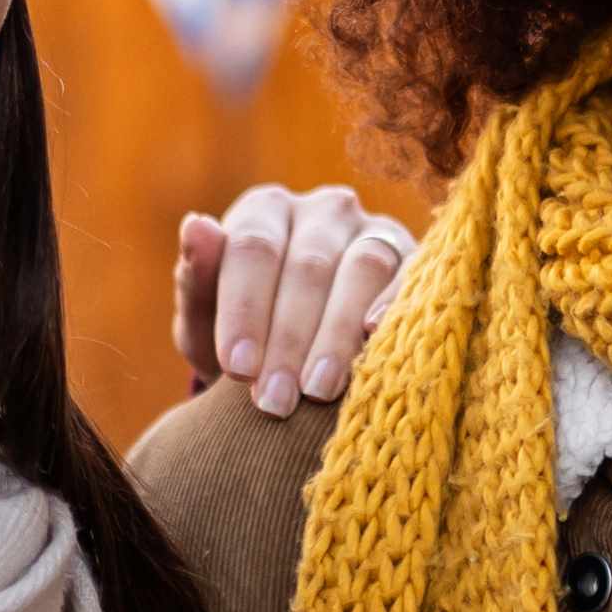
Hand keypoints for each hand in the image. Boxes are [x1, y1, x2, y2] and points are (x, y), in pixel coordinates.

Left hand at [176, 183, 412, 416]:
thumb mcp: (206, 316)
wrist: (298, 353)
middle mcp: (323, 210)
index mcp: (265, 211)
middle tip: (274, 401)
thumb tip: (196, 225)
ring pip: (361, 268)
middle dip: (288, 339)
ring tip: (317, 390)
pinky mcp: (414, 259)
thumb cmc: (245, 332)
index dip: (245, 309)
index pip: (253, 249)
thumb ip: (196, 279)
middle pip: (307, 265)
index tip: (237, 369)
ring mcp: (374, 230)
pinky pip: (411, 276)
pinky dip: (394, 304)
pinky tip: (374, 338)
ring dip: (337, 333)